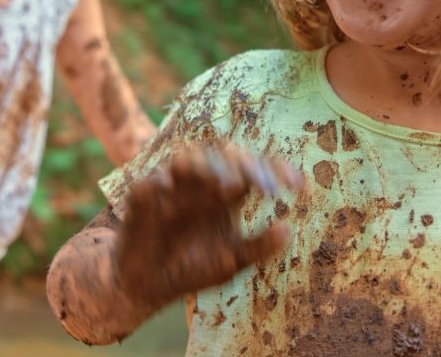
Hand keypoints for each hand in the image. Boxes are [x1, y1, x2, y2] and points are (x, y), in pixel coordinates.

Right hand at [114, 147, 301, 308]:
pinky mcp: (142, 198)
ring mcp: (172, 187)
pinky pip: (149, 183)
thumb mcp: (230, 261)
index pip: (253, 170)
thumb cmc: (192, 267)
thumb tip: (289, 231)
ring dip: (207, 167)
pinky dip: (159, 183)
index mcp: (226, 193)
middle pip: (223, 156)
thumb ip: (258, 246)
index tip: (299, 185)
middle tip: (261, 185)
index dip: (275, 170)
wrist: (147, 285)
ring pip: (187, 159)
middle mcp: (201, 183)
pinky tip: (169, 188)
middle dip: (244, 166)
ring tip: (228, 186)